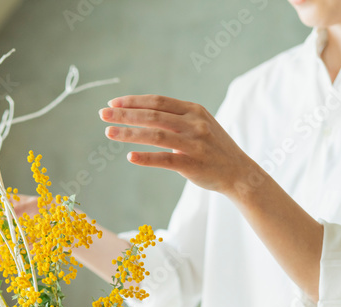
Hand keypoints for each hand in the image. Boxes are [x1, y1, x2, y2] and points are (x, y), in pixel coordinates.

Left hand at [99, 95, 256, 197]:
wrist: (238, 172)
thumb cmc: (212, 148)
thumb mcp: (199, 125)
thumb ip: (176, 118)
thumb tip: (143, 113)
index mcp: (193, 110)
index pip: (158, 101)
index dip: (133, 101)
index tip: (113, 103)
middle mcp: (194, 123)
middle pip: (152, 115)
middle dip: (125, 114)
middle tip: (102, 114)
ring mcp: (194, 143)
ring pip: (155, 135)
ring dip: (129, 133)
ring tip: (109, 132)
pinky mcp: (192, 164)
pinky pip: (165, 159)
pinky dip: (146, 158)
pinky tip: (130, 157)